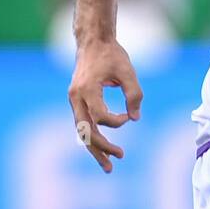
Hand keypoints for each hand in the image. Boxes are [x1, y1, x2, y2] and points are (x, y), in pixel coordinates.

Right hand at [68, 39, 142, 172]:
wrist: (93, 41)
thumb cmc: (111, 55)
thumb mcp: (127, 71)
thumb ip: (134, 95)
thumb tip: (135, 119)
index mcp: (87, 89)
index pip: (100, 116)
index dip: (117, 121)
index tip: (128, 115)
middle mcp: (76, 97)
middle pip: (86, 131)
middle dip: (102, 147)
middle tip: (121, 157)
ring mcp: (74, 100)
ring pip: (82, 131)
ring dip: (95, 149)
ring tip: (109, 167)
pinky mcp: (77, 101)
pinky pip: (83, 124)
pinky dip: (93, 138)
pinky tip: (103, 150)